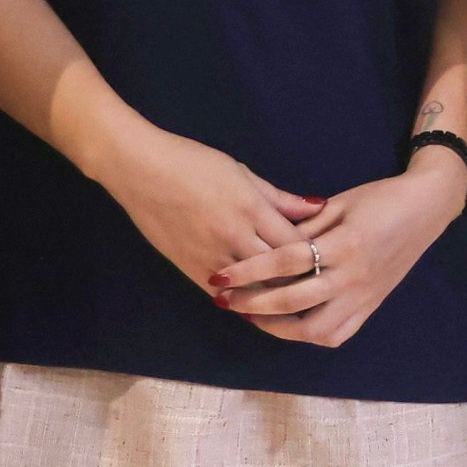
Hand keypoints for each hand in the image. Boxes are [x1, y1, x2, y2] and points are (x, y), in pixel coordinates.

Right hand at [89, 118, 315, 287]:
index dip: (314, 255)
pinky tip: (254, 303)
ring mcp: (210, 255)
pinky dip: (240, 300)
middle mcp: (234, 236)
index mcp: (251, 209)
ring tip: (290, 299)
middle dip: (299, 279)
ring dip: (271, 294)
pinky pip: (222, 294)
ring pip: (252, 289)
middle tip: (316, 286)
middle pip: (279, 272)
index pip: (296, 245)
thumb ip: (280, 197)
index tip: (325, 259)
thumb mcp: (242, 173)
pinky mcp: (189, 267)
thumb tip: (318, 208)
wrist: (140, 170)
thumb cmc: (193, 163)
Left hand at [208, 165, 463, 347]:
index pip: (286, 262)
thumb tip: (263, 236)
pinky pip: (338, 334)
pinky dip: (310, 335)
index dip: (249, 270)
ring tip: (254, 316)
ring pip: (315, 329)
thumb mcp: (340, 202)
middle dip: (253, 303)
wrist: (427, 208)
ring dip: (279, 327)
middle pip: (293, 300)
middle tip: (226, 300)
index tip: (220, 276)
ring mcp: (365, 295)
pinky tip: (290, 325)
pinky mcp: (372, 306)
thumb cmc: (381, 198)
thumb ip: (303, 223)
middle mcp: (354, 275)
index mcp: (344, 243)